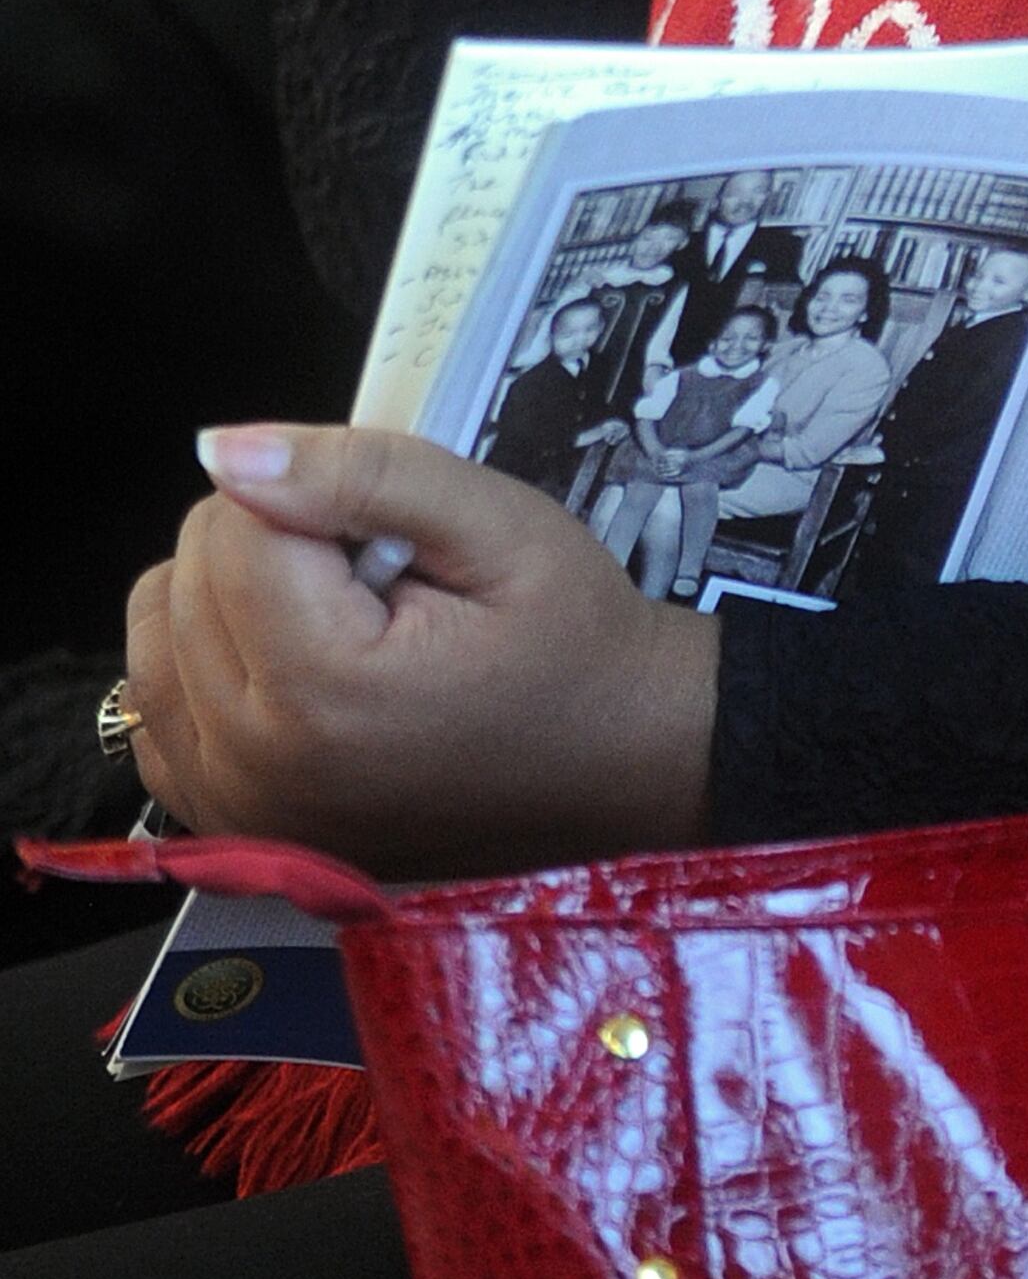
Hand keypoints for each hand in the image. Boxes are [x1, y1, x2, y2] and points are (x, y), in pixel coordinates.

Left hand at [122, 425, 718, 879]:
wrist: (622, 762)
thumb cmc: (575, 643)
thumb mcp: (500, 525)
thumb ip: (362, 474)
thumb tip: (223, 450)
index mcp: (322, 689)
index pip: (236, 522)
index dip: (320, 499)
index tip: (400, 543)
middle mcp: (254, 764)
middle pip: (189, 575)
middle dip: (277, 544)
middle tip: (385, 583)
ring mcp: (235, 809)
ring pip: (156, 635)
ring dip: (229, 599)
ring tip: (336, 617)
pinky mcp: (231, 828)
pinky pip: (155, 711)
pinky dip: (203, 665)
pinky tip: (286, 664)